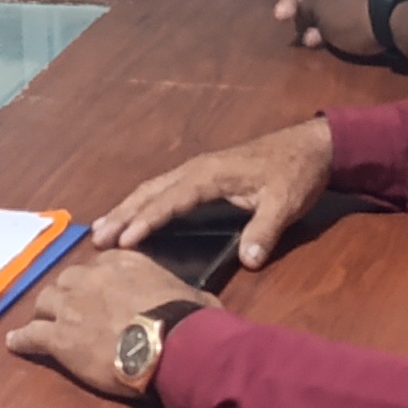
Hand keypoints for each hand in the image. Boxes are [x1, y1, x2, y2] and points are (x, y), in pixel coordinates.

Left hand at [0, 249, 204, 399]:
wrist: (170, 343)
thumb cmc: (189, 320)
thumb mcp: (192, 295)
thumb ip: (181, 292)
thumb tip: (200, 303)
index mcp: (123, 261)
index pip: (99, 263)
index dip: (95, 281)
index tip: (97, 291)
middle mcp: (91, 276)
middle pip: (67, 280)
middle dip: (67, 293)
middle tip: (70, 308)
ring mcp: (71, 305)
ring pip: (45, 301)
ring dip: (45, 311)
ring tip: (43, 323)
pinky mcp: (59, 336)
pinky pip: (31, 334)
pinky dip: (22, 339)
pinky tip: (15, 343)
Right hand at [90, 118, 330, 268]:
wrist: (310, 146)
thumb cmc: (296, 173)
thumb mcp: (286, 204)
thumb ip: (265, 231)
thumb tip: (249, 260)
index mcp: (210, 174)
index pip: (170, 200)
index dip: (146, 221)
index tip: (124, 241)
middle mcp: (196, 169)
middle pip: (151, 192)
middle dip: (122, 215)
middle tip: (96, 239)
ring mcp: (198, 170)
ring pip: (153, 188)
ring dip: (127, 208)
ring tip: (101, 230)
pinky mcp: (203, 175)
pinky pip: (164, 189)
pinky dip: (143, 203)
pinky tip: (132, 217)